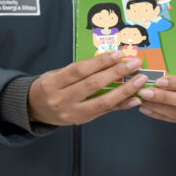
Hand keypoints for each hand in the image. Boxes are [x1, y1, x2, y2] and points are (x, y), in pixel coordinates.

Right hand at [28, 51, 146, 125]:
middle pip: (92, 84)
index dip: (100, 62)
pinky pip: (104, 112)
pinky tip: (134, 99)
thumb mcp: (56, 74)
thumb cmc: (49, 87)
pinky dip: (121, 105)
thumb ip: (78, 71)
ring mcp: (72, 112)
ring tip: (139, 80)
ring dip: (124, 90)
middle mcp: (62, 99)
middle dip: (116, 73)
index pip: (80, 70)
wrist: (36, 109)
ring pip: (102, 101)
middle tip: (133, 64)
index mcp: (53, 83)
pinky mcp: (82, 121)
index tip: (118, 54)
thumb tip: (107, 63)